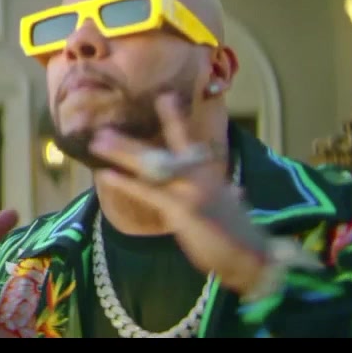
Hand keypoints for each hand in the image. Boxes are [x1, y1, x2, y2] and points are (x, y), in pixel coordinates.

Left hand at [89, 93, 269, 294]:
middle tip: (104, 127)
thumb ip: (229, 195)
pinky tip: (106, 174)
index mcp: (209, 173)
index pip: (189, 140)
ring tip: (98, 142)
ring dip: (121, 152)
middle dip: (131, 140)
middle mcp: (199, 174)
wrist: (253, 255)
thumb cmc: (242, 235)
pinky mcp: (182, 208)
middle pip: (161, 148)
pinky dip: (125, 182)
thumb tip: (235, 192)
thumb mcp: (234, 208)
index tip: (163, 97)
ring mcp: (190, 189)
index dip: (175, 118)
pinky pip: (147, 191)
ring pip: (150, 164)